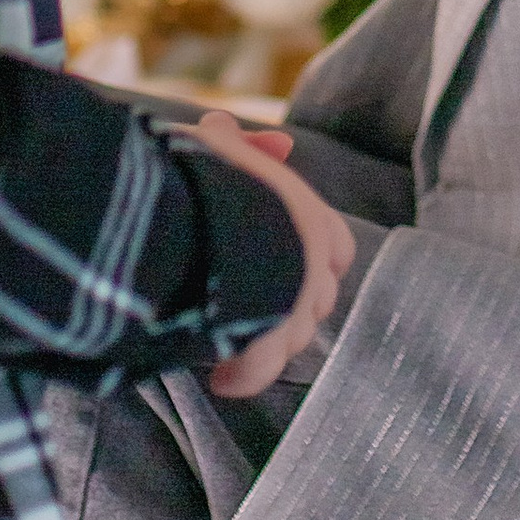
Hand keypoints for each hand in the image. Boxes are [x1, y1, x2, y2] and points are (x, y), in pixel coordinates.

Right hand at [190, 106, 355, 399]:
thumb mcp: (218, 145)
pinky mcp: (266, 341)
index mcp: (310, 214)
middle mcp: (313, 261)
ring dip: (268, 339)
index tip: (281, 263)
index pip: (336, 247)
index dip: (313, 257)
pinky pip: (260, 369)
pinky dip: (242, 376)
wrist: (183, 218)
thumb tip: (282, 144)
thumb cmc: (198, 174)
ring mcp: (294, 305)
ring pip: (295, 337)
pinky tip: (220, 376)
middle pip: (319, 297)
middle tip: (251, 305)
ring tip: (231, 337)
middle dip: (291, 303)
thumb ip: (248, 144)